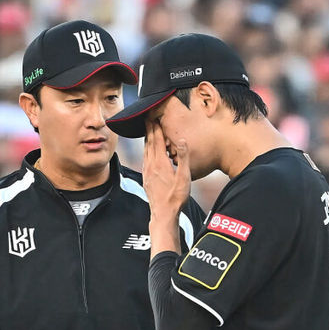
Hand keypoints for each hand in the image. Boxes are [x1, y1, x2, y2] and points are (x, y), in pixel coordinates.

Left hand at [143, 121, 190, 251]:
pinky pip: (145, 158)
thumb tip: (181, 140)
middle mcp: (150, 165)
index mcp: (160, 163)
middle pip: (149, 142)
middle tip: (148, 116)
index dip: (156, 127)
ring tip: (147, 129)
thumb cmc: (176, 198)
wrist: (163, 214)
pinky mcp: (146, 178)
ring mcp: (146, 172)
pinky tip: (147, 150)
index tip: (155, 115)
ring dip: (147, 138)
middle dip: (149, 129)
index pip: (157, 140)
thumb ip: (183, 158)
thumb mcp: (184, 177)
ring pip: (145, 150)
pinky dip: (146, 149)